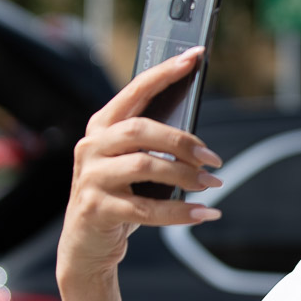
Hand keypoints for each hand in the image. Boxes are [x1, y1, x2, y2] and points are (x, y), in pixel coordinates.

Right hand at [58, 48, 222, 283]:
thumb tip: (198, 140)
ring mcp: (90, 177)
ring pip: (145, 166)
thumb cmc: (119, 196)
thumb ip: (152, 145)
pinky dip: (180, 212)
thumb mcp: (132, 164)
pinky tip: (204, 213)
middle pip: (141, 130)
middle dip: (183, 141)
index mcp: (101, 127)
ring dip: (186, 175)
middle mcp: (90, 147)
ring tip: (212, 184)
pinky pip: (147, 209)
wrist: (86, 244)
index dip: (164, 73)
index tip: (193, 56)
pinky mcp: (96, 209)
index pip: (135, 91)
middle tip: (214, 159)